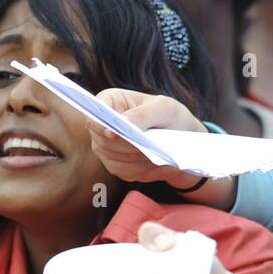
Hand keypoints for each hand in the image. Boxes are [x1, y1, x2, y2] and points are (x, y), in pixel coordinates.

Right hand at [89, 89, 209, 189]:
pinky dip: (145, 170)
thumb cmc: (169, 115)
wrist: (179, 135)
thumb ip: (143, 113)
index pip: (93, 115)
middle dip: (128, 147)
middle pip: (105, 143)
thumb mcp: (164, 107)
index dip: (100, 126)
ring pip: (116, 160)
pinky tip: (160, 165)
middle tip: (150, 147)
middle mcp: (101, 127)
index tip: (114, 135)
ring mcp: (106, 149)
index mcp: (108, 102)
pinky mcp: (117, 166)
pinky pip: (127, 172)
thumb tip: (123, 122)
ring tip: (159, 155)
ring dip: (139, 160)